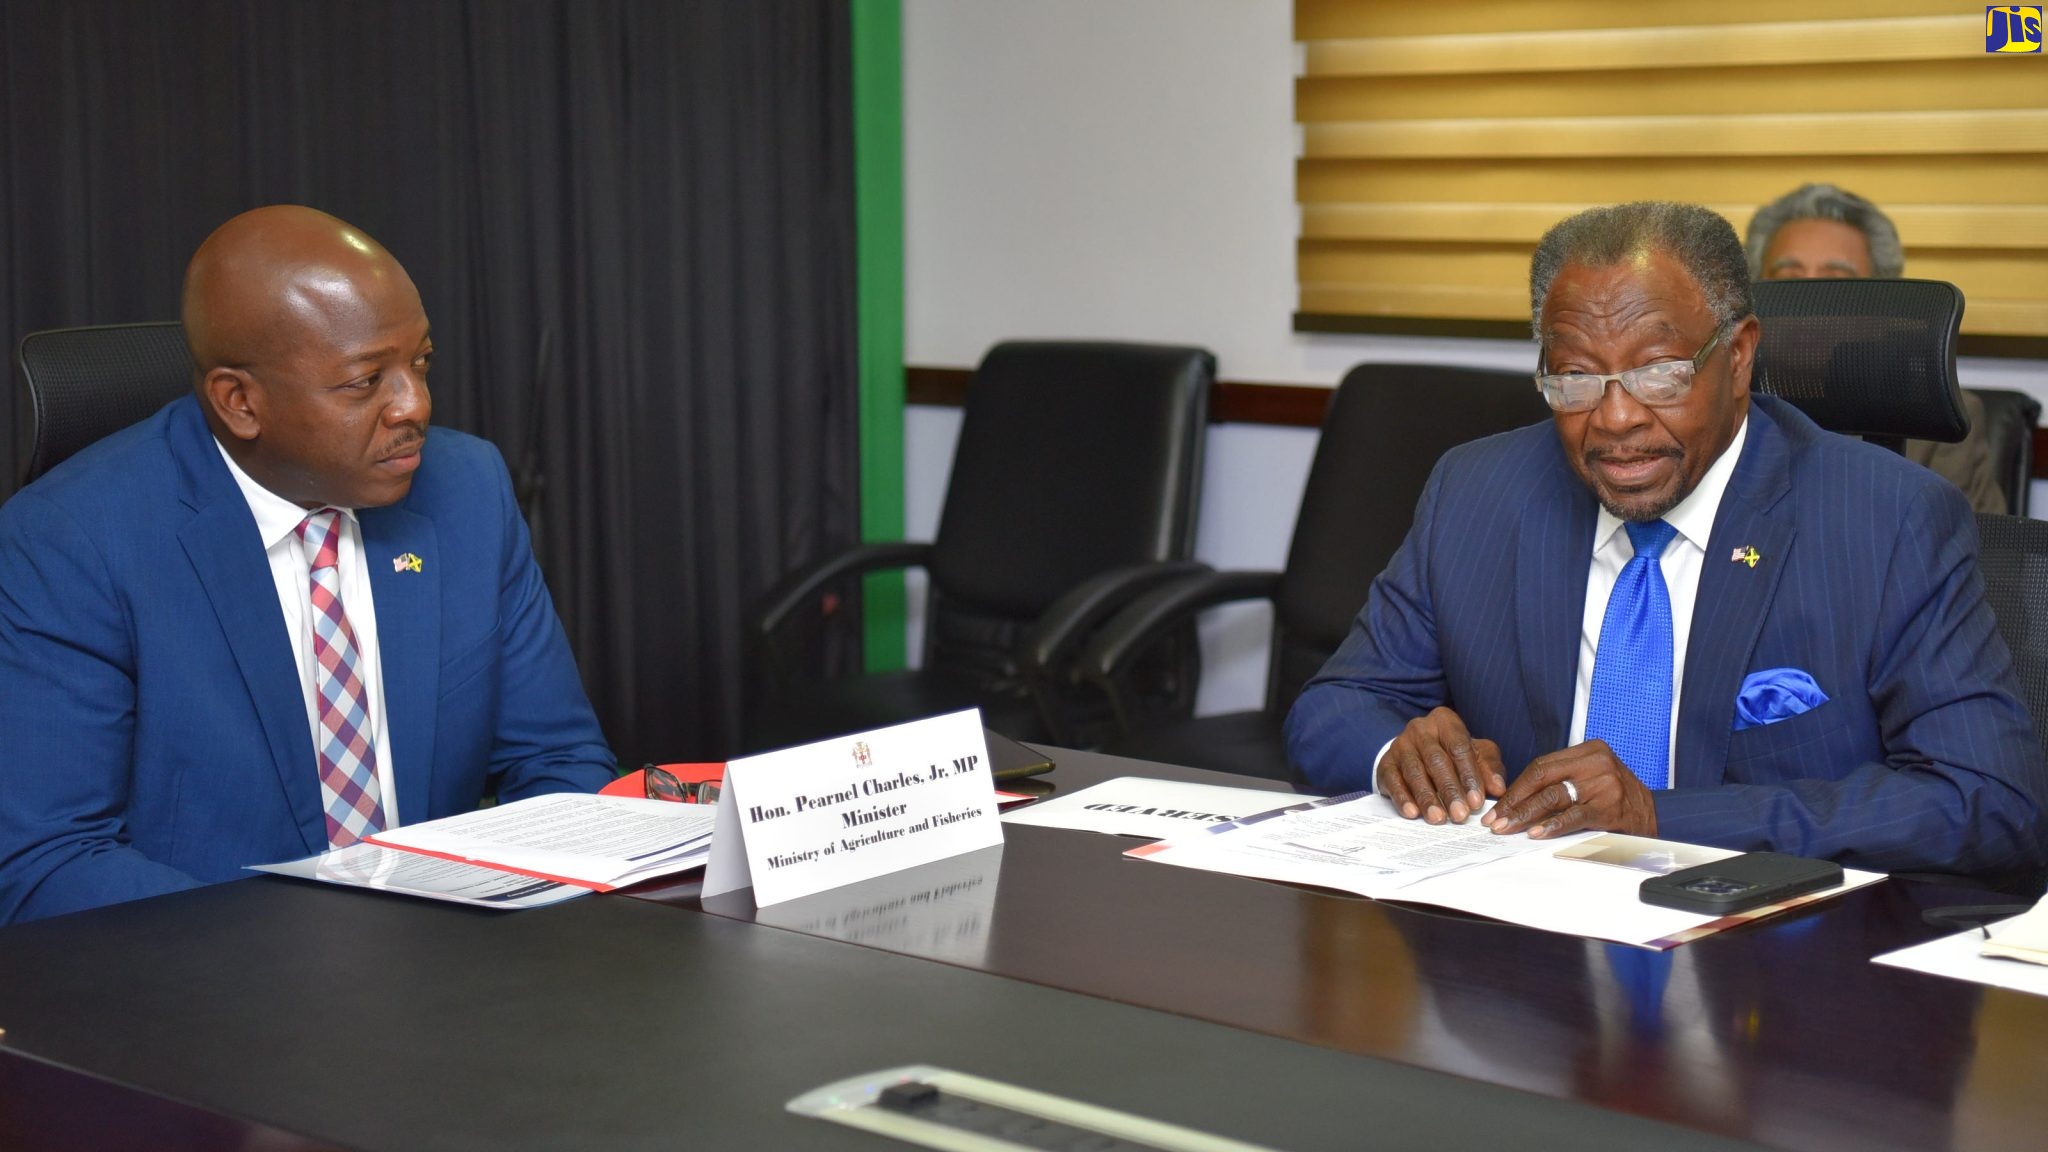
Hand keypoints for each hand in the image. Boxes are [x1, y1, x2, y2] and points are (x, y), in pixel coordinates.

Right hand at [1378, 707, 1506, 824]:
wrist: (1418, 752)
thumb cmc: (1453, 753)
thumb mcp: (1476, 754)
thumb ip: (1489, 768)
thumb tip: (1498, 788)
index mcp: (1445, 721)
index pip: (1459, 747)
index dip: (1469, 775)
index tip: (1477, 802)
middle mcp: (1420, 729)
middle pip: (1436, 760)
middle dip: (1449, 790)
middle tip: (1459, 815)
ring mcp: (1400, 745)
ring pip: (1414, 772)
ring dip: (1427, 797)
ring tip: (1438, 818)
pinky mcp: (1385, 762)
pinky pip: (1393, 780)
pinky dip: (1402, 798)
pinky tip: (1412, 813)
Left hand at [1482, 740, 1657, 838]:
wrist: (1658, 816)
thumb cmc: (1617, 798)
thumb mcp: (1593, 777)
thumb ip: (1563, 780)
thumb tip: (1517, 798)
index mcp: (1590, 750)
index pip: (1541, 766)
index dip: (1516, 787)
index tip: (1498, 805)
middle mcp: (1597, 763)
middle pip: (1542, 778)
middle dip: (1515, 801)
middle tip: (1495, 820)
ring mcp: (1604, 785)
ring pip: (1553, 797)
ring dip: (1525, 815)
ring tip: (1507, 828)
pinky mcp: (1610, 808)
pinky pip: (1574, 817)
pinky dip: (1552, 825)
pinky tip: (1536, 833)